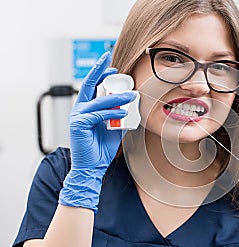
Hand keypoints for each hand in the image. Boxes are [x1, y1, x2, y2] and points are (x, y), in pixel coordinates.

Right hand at [59, 52, 136, 211]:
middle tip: (108, 59)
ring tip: (131, 96)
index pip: (93, 86)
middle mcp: (80, 109)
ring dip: (116, 97)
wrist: (93, 167)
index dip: (101, 74)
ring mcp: (77, 116)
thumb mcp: (116, 127)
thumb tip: (133, 103)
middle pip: (89, 84)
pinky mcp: (78, 125)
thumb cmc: (102, 148)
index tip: (113, 66)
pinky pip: (98, 115)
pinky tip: (122, 113)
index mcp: (87, 108)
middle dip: (99, 70)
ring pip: (99, 100)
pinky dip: (111, 113)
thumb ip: (121, 114)